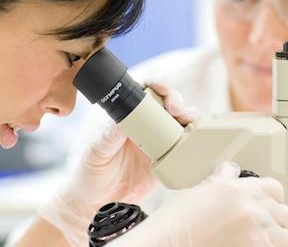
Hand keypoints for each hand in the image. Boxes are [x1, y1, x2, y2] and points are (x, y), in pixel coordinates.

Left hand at [39, 81, 195, 245]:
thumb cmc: (91, 171)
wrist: (98, 202)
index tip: (162, 87)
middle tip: (176, 108)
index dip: (158, 85)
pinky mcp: (167, 161)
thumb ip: (109, 137)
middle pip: (168, 104)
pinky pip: (184, 148)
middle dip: (177, 100)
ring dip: (190, 117)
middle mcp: (145, 126)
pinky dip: (194, 141)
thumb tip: (122, 122)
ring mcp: (158, 142)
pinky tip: (195, 140)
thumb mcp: (97, 151)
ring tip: (189, 122)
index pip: (145, 93)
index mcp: (127, 117)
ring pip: (180, 123)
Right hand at [111, 162, 287, 246]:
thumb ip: (220, 181)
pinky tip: (253, 245)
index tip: (267, 201)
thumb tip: (229, 172)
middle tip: (260, 220)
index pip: (274, 188)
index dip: (271, 195)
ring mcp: (254, 234)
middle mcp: (249, 210)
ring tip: (259, 237)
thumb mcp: (197, 191)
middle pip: (283, 212)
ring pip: (284, 235)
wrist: (167, 244)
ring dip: (274, 235)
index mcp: (237, 189)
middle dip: (274, 216)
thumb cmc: (176, 223)